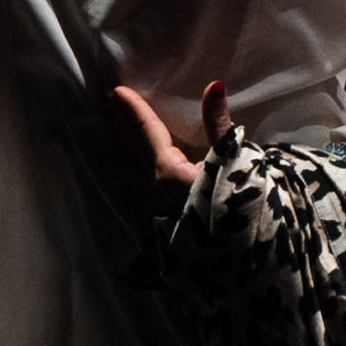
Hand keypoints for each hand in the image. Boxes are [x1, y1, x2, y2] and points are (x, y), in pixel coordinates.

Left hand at [105, 78, 230, 210]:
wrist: (238, 259)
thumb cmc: (237, 206)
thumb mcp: (231, 162)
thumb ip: (219, 125)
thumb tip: (214, 86)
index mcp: (168, 171)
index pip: (147, 132)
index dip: (134, 110)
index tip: (116, 92)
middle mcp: (157, 188)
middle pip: (136, 148)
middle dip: (123, 125)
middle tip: (107, 104)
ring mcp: (160, 205)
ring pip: (138, 167)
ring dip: (128, 147)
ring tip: (116, 131)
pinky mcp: (168, 219)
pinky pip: (148, 183)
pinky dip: (138, 166)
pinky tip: (138, 167)